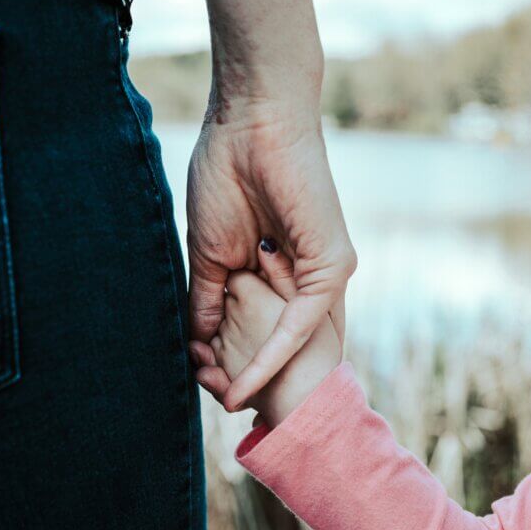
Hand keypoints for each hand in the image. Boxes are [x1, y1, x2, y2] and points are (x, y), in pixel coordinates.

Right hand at [187, 98, 355, 411]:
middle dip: (248, 378)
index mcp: (281, 272)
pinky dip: (270, 356)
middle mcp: (308, 277)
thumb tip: (196, 344)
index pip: (264, 331)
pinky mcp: (334, 266)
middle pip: (282, 345)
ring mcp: (326, 273)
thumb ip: (208, 300)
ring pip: (293, 343)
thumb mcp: (210, 254)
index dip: (236, 362)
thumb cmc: (225, 175)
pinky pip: (300, 323)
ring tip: (222, 405)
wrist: (247, 122)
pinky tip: (241, 383)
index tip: (204, 387)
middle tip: (216, 407)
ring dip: (256, 376)